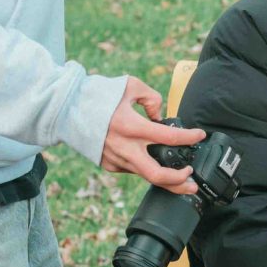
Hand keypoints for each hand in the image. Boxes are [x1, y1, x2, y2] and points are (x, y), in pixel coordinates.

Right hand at [100, 78, 205, 195]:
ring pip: (146, 177)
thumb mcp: (130, 86)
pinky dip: (146, 169)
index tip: (200, 136)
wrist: (67, 109)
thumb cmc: (99, 95)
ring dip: (166, 180)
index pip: (169, 137)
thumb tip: (160, 116)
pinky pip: (133, 170)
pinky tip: (155, 166)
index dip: (189, 138)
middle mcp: (124, 147)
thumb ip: (153, 99)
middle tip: (193, 180)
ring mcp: (116, 159)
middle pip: (157, 175)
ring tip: (183, 181)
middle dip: (179, 181)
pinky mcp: (109, 165)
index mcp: (132, 126)